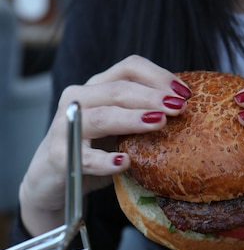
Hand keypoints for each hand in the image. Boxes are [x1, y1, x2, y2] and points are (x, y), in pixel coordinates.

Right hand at [19, 55, 190, 235]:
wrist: (52, 181)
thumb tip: (185, 110)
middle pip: (117, 89)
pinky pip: (83, 156)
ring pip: (101, 116)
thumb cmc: (92, 151)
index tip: (185, 93)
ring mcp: (66, 126)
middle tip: (179, 108)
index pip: (129, 68)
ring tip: (158, 123)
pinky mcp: (58, 155)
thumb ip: (141, 115)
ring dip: (132, 119)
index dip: (159, 76)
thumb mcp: (118, 128)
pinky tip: (124, 162)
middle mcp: (78, 100)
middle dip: (152, 97)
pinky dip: (104, 160)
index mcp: (96, 87)